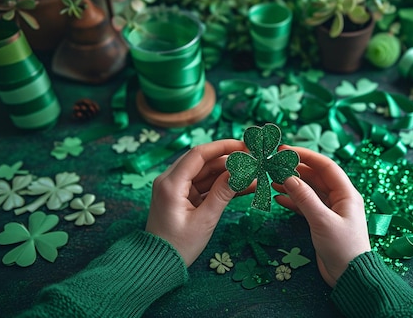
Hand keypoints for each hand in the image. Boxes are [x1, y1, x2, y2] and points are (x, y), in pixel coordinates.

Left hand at [145, 139, 245, 265]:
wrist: (157, 265)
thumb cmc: (178, 246)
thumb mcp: (204, 220)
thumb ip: (223, 193)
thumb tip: (241, 171)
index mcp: (171, 184)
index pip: (199, 154)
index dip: (223, 147)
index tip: (245, 146)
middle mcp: (170, 181)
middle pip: (204, 162)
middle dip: (230, 161)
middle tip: (254, 161)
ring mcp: (176, 189)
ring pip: (206, 174)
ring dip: (229, 175)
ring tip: (254, 176)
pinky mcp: (182, 197)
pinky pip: (204, 186)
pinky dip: (222, 187)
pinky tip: (244, 187)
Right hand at [273, 146, 369, 286]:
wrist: (349, 277)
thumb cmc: (342, 248)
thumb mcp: (322, 221)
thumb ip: (305, 198)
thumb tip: (288, 177)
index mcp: (346, 193)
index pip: (325, 166)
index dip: (305, 156)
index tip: (285, 150)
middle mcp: (339, 198)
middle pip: (315, 176)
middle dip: (295, 170)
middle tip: (274, 165)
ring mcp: (330, 210)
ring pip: (309, 191)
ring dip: (292, 185)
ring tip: (272, 180)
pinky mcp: (322, 222)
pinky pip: (306, 205)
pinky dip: (293, 201)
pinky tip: (278, 198)